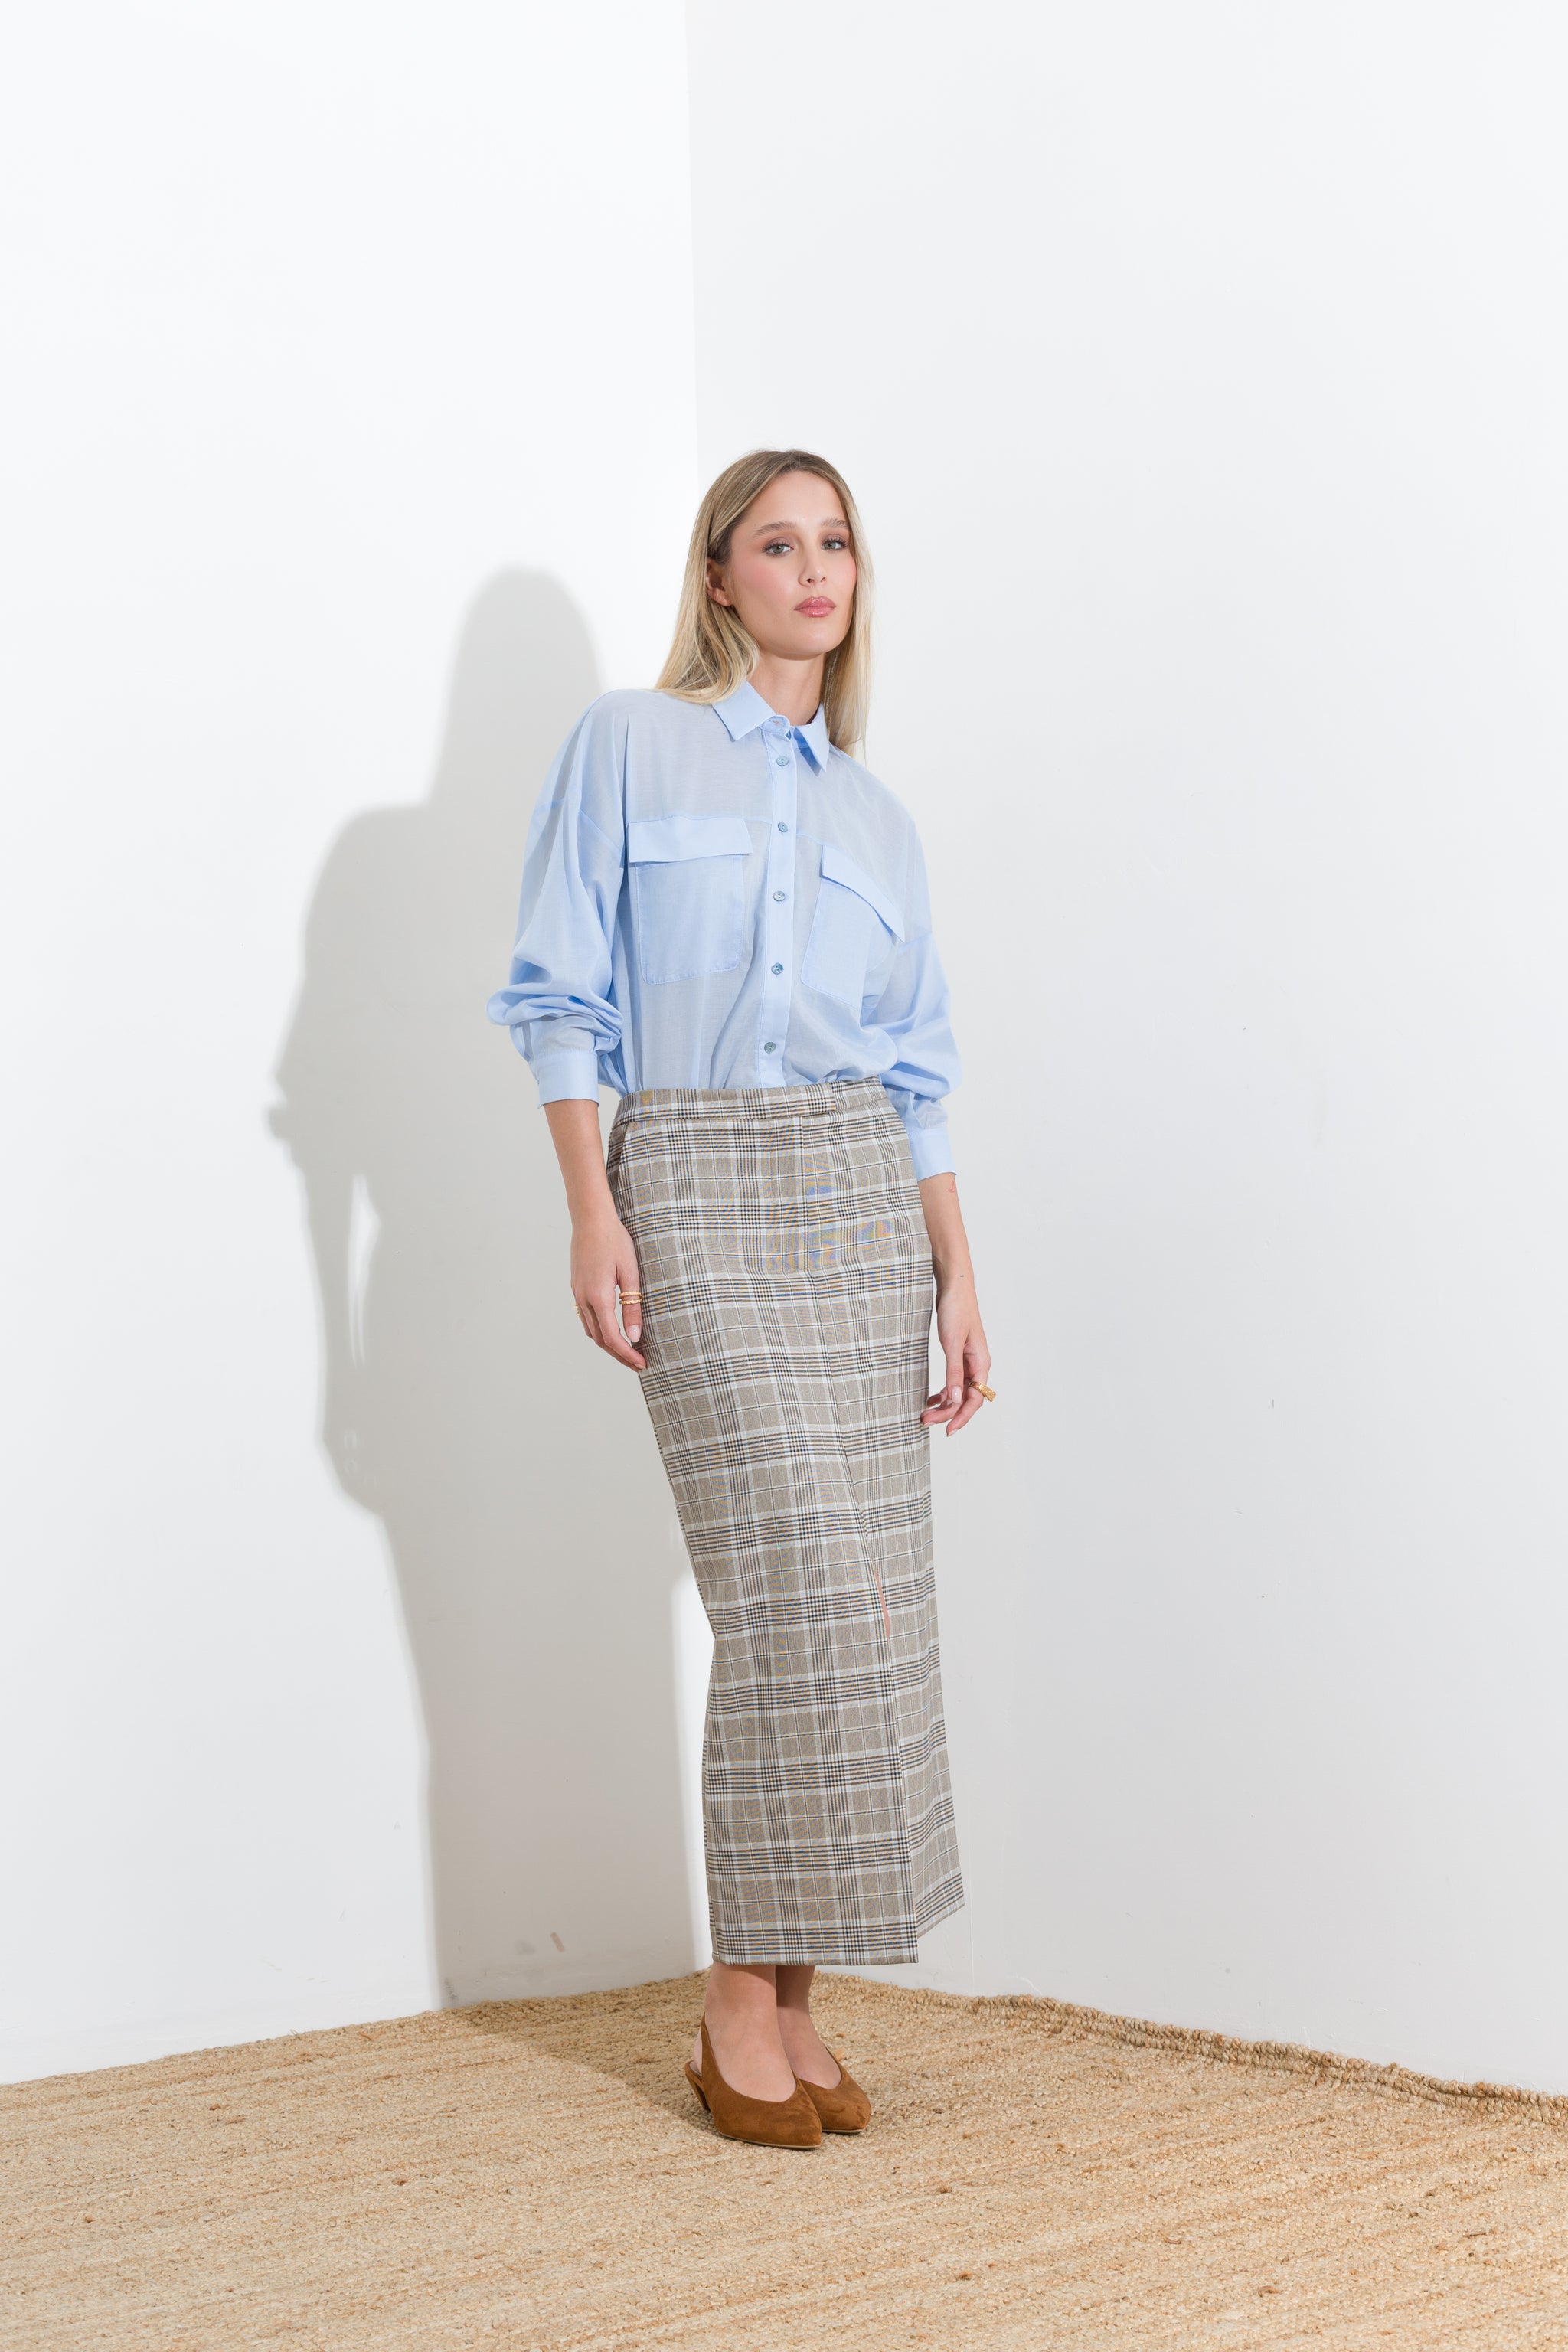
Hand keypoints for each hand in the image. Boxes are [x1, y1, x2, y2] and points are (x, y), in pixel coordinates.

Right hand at [570, 1208, 645, 1369]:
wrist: (590, 1218)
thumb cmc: (614, 1240)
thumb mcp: (630, 1273)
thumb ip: (632, 1306)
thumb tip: (635, 1335)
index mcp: (598, 1296)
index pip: (612, 1337)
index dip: (627, 1354)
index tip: (643, 1363)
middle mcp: (584, 1298)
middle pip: (600, 1340)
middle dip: (619, 1355)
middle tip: (639, 1364)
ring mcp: (577, 1293)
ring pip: (591, 1330)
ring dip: (609, 1345)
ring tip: (628, 1351)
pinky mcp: (577, 1287)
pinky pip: (586, 1318)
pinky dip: (600, 1331)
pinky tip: (613, 1330)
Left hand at [920, 1275, 990, 1435]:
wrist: (954, 1288)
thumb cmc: (956, 1311)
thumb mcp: (951, 1343)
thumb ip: (953, 1372)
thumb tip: (955, 1399)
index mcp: (981, 1363)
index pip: (975, 1399)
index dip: (962, 1417)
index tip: (948, 1431)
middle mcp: (978, 1366)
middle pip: (966, 1399)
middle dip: (947, 1413)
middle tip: (925, 1421)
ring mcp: (969, 1362)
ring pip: (959, 1392)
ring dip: (944, 1405)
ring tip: (925, 1414)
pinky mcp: (959, 1356)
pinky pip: (954, 1382)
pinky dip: (943, 1392)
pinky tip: (931, 1399)